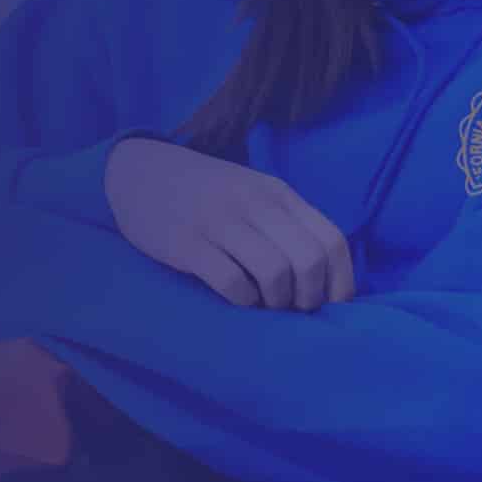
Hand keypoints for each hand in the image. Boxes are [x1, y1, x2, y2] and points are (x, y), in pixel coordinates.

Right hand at [102, 137, 354, 309]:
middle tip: (294, 309)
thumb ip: (287, 225)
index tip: (333, 306)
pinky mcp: (187, 243)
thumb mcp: (255, 195)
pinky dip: (243, 300)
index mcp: (279, 195)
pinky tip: (237, 298)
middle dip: (310, 297)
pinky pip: (231, 282)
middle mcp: (256, 205)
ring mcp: (221, 223)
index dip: (341, 281)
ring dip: (276, 301)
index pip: (332, 240)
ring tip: (265, 304)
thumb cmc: (207, 193)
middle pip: (309, 260)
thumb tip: (324, 279)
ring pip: (275, 273)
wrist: (141, 172)